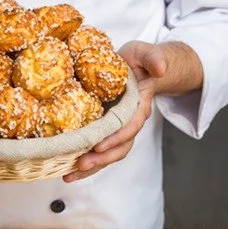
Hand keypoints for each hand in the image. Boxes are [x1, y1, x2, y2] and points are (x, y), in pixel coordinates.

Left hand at [63, 40, 179, 182]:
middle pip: (120, 146)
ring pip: (109, 154)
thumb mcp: (147, 53)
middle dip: (101, 158)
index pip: (131, 124)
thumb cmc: (142, 60)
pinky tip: (67, 170)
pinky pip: (99, 150)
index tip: (99, 146)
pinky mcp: (106, 130)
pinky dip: (85, 162)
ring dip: (91, 167)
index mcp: (140, 104)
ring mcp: (119, 128)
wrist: (140, 67)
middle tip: (81, 165)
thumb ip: (154, 58)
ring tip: (70, 175)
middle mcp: (130, 121)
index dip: (117, 137)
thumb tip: (160, 69)